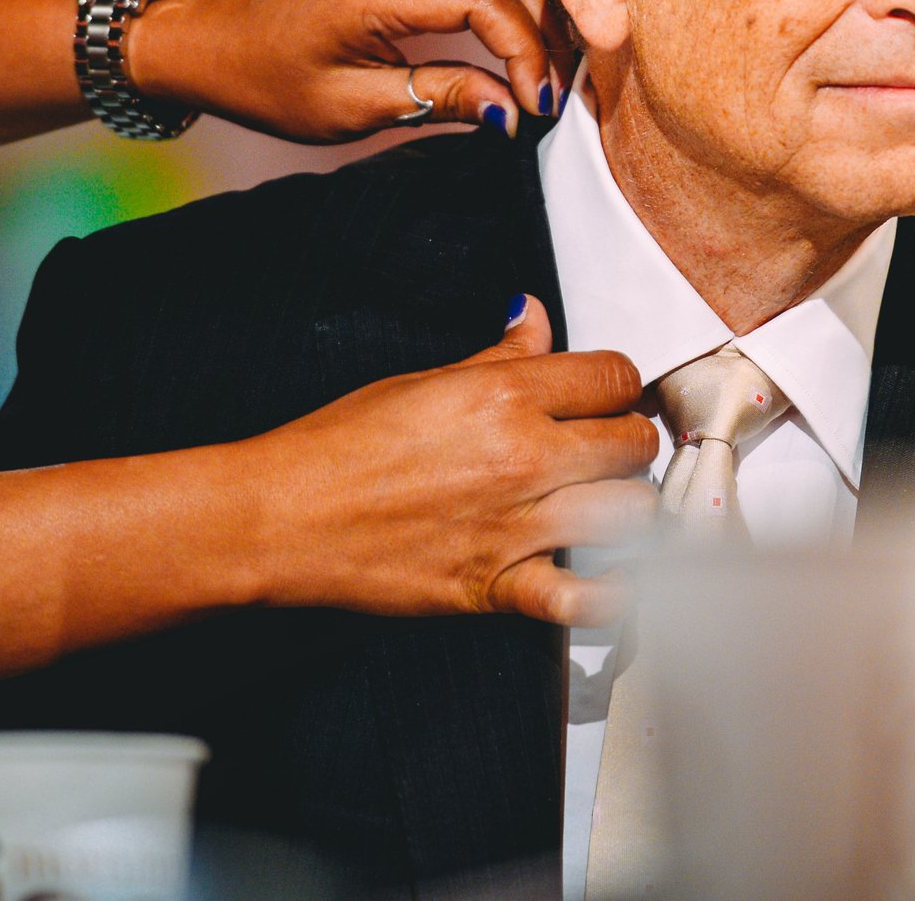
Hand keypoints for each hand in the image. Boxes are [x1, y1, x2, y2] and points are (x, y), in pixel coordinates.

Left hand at [125, 0, 574, 141]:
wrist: (209, 38)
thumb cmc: (264, 80)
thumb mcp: (348, 109)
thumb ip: (437, 99)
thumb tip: (511, 109)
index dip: (529, 52)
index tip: (540, 103)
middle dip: (546, 26)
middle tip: (554, 86)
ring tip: (546, 42)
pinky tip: (523, 8)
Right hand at [230, 297, 658, 626]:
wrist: (281, 518)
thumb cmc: (341, 445)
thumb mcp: (425, 382)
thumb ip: (498, 355)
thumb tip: (533, 314)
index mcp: (504, 395)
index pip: (614, 375)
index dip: (618, 386)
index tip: (606, 399)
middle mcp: (522, 456)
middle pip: (633, 443)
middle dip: (629, 444)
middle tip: (606, 452)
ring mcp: (515, 525)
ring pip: (631, 512)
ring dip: (631, 510)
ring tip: (608, 507)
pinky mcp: (497, 586)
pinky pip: (586, 599)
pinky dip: (612, 596)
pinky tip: (612, 579)